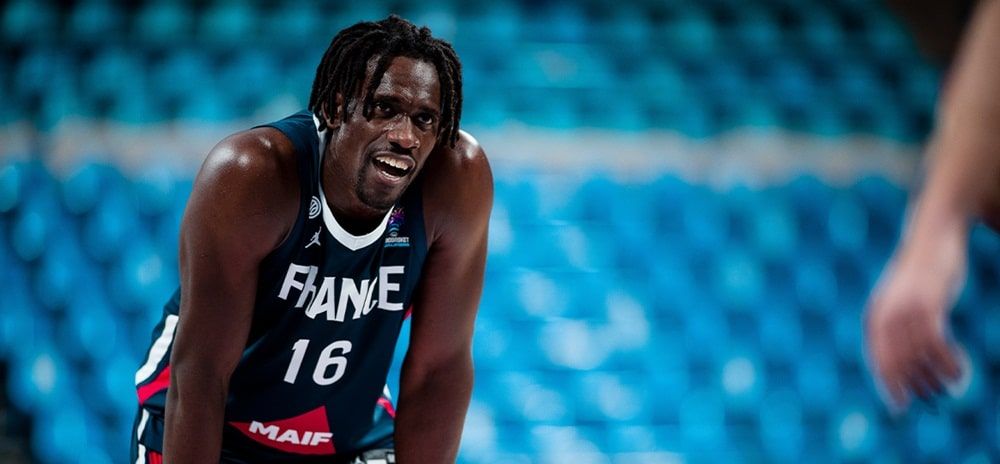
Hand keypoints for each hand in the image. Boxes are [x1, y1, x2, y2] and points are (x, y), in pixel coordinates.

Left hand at [864, 238, 965, 412]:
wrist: (932, 233)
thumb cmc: (919, 272)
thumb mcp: (901, 298)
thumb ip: (897, 323)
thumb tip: (903, 355)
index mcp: (875, 317)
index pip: (877, 361)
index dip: (888, 387)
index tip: (900, 408)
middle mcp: (885, 315)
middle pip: (896, 364)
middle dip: (914, 387)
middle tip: (933, 399)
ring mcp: (905, 310)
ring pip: (917, 358)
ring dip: (934, 379)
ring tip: (951, 388)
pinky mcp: (928, 304)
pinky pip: (935, 344)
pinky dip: (948, 364)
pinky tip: (960, 372)